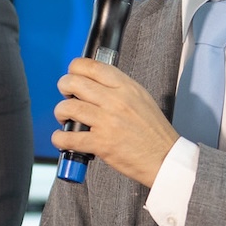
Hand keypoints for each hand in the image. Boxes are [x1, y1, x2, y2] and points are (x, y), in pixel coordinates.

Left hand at [51, 58, 179, 186]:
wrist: (165, 158)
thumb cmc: (154, 132)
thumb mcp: (142, 99)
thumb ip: (120, 88)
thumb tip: (95, 82)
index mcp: (126, 87)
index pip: (93, 67)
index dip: (75, 68)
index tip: (72, 74)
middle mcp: (116, 101)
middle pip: (75, 83)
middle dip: (64, 86)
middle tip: (66, 95)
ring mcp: (108, 122)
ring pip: (69, 107)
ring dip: (60, 112)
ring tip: (64, 118)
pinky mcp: (102, 143)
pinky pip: (70, 137)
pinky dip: (59, 138)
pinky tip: (62, 138)